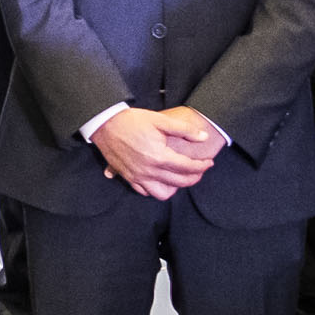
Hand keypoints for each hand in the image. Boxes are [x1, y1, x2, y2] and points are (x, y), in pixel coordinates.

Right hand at [88, 105, 220, 200]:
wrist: (105, 124)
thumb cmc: (132, 121)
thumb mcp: (160, 120)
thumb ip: (184, 130)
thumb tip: (203, 137)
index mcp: (159, 157)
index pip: (188, 167)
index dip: (202, 166)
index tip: (209, 162)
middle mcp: (149, 171)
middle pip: (179, 182)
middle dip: (194, 178)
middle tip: (200, 171)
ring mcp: (137, 177)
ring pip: (162, 194)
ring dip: (174, 188)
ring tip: (180, 178)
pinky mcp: (128, 177)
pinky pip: (144, 192)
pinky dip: (155, 189)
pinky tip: (160, 180)